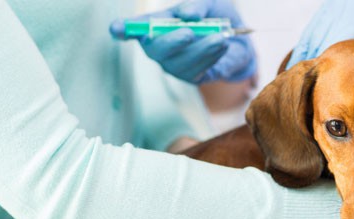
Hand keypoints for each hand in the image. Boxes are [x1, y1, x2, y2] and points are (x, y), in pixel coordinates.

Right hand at [110, 0, 255, 83]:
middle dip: (171, 41)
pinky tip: (222, 45)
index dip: (124, 29)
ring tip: (220, 37)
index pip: (136, 28)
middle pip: (154, 50)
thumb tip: (188, 14)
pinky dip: (210, 57)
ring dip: (200, 49)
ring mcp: (173, 64)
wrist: (237, 39)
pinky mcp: (190, 76)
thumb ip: (197, 6)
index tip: (116, 29)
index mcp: (157, 24)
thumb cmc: (215, 18)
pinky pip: (196, 70)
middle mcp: (160, 47)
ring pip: (179, 63)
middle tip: (189, 32)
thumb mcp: (209, 4)